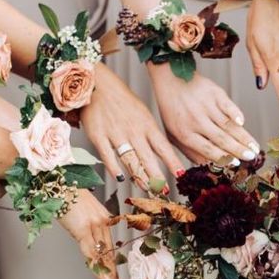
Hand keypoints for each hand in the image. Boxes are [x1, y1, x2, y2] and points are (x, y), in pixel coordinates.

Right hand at [59, 189, 121, 278]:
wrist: (55, 181)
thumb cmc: (63, 193)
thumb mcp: (78, 210)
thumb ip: (84, 225)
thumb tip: (84, 238)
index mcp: (102, 218)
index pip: (109, 246)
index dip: (112, 263)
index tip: (116, 278)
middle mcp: (102, 222)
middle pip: (109, 253)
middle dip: (113, 274)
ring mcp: (94, 225)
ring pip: (103, 256)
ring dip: (108, 276)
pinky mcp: (83, 228)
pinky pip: (91, 252)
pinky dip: (98, 268)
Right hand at [81, 65, 182, 191]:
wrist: (100, 86)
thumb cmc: (124, 102)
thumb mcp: (144, 115)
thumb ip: (152, 135)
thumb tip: (164, 154)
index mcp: (147, 125)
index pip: (164, 148)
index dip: (172, 163)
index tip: (180, 175)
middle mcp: (134, 131)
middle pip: (148, 159)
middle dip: (157, 178)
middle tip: (163, 192)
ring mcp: (116, 134)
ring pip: (129, 160)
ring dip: (139, 177)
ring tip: (146, 188)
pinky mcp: (98, 136)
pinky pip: (107, 156)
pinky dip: (114, 168)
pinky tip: (120, 178)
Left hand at [149, 65, 259, 164]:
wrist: (171, 79)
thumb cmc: (173, 110)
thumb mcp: (174, 134)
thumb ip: (190, 151)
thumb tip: (210, 167)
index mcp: (185, 133)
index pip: (208, 148)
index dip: (224, 157)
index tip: (237, 164)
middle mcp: (196, 120)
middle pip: (221, 138)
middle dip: (239, 149)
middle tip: (252, 157)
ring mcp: (206, 105)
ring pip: (228, 125)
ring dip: (243, 137)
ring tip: (255, 146)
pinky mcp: (214, 93)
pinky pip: (228, 105)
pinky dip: (236, 114)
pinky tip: (243, 123)